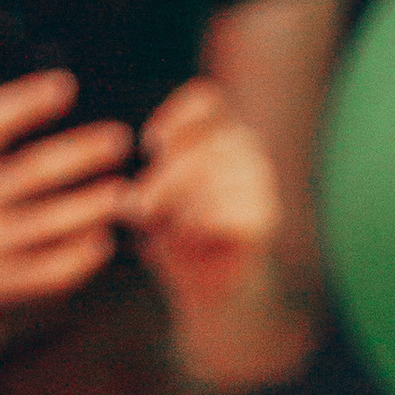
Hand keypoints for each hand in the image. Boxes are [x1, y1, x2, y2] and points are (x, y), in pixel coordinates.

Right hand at [0, 71, 133, 347]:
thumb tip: (54, 112)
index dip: (26, 102)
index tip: (67, 86)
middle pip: (30, 172)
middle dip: (81, 154)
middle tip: (120, 139)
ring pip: (46, 224)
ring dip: (90, 206)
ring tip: (123, 194)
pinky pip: (44, 272)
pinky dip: (77, 257)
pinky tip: (101, 243)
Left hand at [124, 78, 281, 313]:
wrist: (215, 295)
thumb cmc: (182, 242)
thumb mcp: (156, 204)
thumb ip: (148, 184)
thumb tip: (128, 196)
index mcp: (223, 133)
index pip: (207, 100)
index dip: (176, 116)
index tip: (150, 144)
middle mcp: (249, 152)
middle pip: (208, 141)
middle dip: (167, 174)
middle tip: (139, 206)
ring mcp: (263, 184)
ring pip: (218, 173)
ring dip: (181, 200)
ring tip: (163, 224)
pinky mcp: (266, 219)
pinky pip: (228, 209)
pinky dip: (201, 222)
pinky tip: (188, 236)